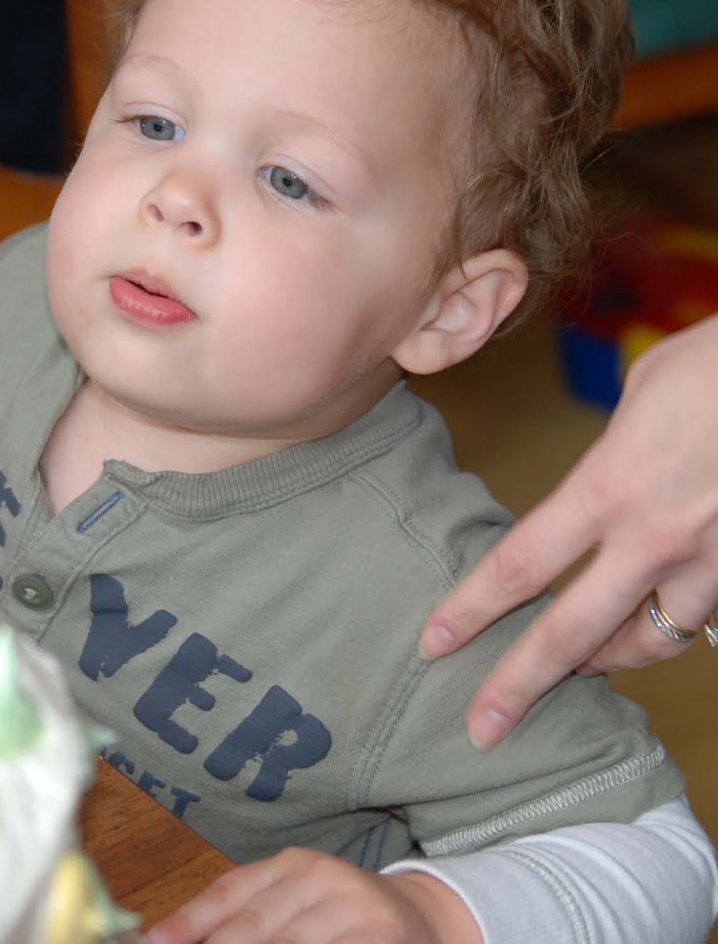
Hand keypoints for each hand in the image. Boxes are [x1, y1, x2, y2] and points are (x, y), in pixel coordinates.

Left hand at [143, 849, 477, 943]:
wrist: (429, 919)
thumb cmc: (344, 917)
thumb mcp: (294, 903)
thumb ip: (241, 918)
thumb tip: (174, 936)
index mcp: (292, 865)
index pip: (229, 894)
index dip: (188, 922)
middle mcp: (323, 879)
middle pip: (255, 927)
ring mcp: (358, 911)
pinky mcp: (382, 939)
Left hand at [420, 312, 717, 747]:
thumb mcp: (643, 392)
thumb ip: (612, 453)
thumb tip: (605, 475)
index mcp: (610, 486)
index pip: (520, 565)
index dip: (471, 610)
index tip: (433, 643)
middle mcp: (658, 537)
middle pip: (573, 631)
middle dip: (521, 685)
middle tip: (480, 729)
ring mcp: (716, 558)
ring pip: (651, 639)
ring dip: (609, 658)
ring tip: (582, 669)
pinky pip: (706, 617)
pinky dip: (677, 625)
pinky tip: (659, 624)